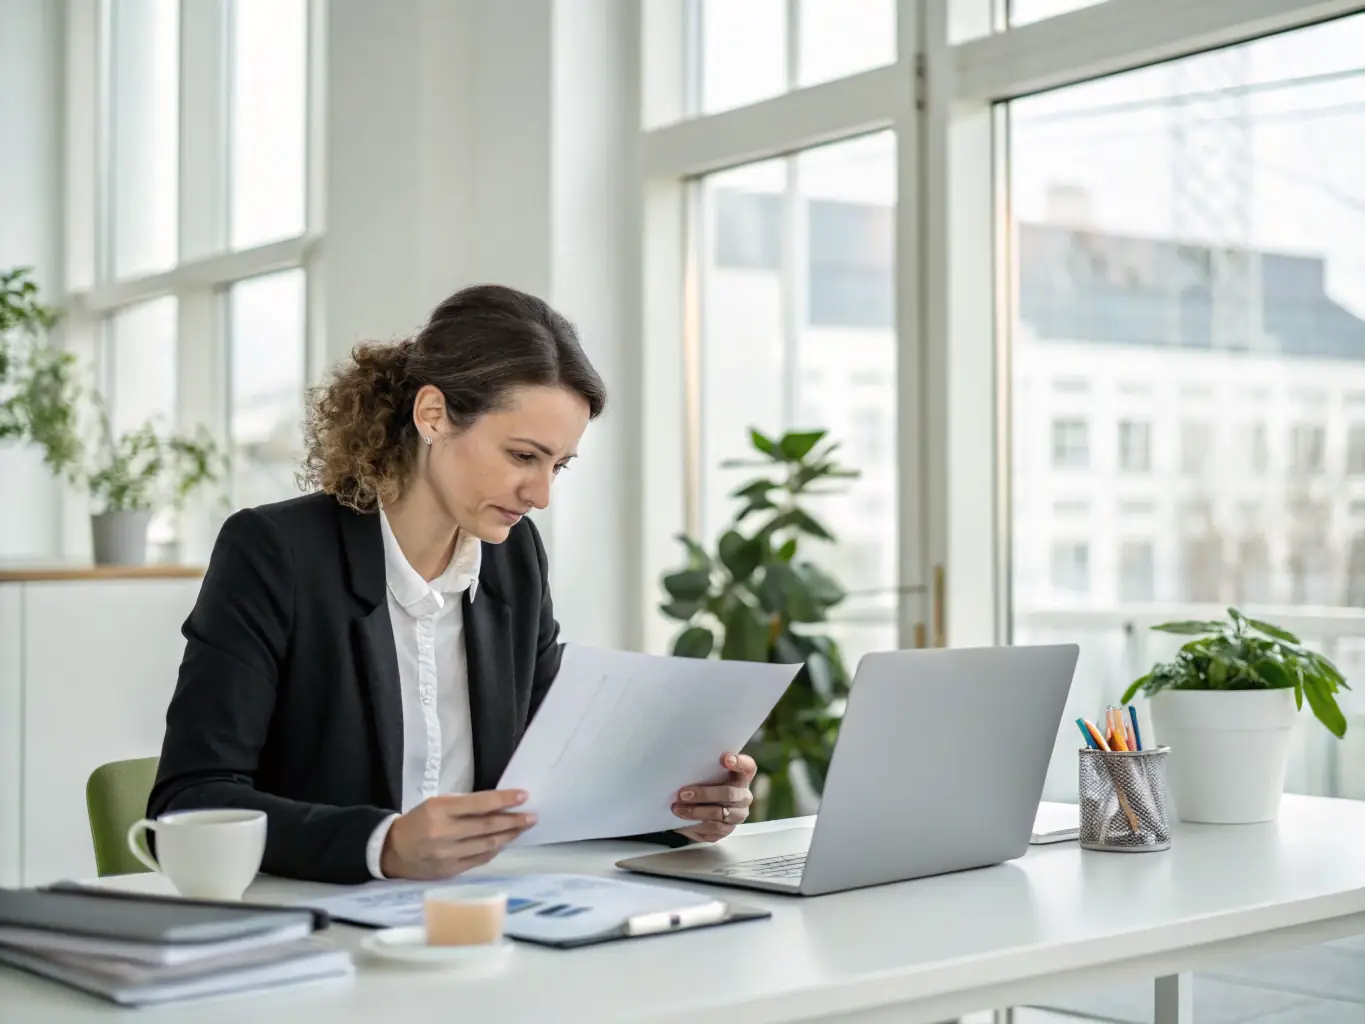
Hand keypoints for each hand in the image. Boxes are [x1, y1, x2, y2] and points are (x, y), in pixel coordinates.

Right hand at [380, 789, 536, 879]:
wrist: (393, 850)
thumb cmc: (419, 821)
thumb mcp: (437, 803)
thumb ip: (465, 805)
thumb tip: (498, 805)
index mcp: (439, 809)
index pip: (479, 804)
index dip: (504, 800)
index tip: (524, 796)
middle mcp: (444, 832)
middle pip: (487, 826)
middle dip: (513, 821)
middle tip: (532, 816)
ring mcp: (447, 854)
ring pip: (487, 844)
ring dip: (508, 836)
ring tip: (523, 828)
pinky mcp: (450, 870)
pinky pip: (480, 859)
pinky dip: (494, 850)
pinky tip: (504, 842)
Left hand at [672, 753, 755, 842]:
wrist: (698, 811)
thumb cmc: (703, 785)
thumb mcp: (704, 775)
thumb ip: (703, 770)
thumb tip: (681, 765)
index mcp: (741, 777)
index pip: (748, 767)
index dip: (739, 763)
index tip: (724, 758)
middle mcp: (743, 796)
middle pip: (729, 794)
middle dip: (704, 794)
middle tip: (683, 794)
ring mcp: (738, 815)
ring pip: (720, 814)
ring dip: (696, 812)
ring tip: (678, 809)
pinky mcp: (728, 830)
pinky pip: (714, 829)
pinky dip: (697, 825)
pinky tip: (684, 820)